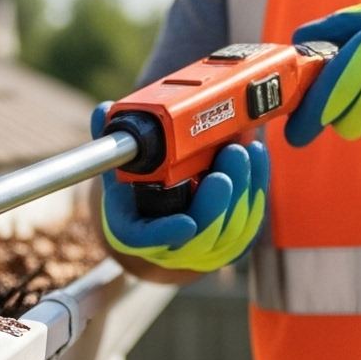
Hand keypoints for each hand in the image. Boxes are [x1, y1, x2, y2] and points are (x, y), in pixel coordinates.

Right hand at [94, 104, 268, 270]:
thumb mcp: (122, 162)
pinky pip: (250, 222)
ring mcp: (202, 247)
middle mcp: (168, 246)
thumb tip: (104, 112)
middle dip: (218, 200)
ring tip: (242, 150)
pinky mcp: (231, 240)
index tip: (187, 221)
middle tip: (227, 158)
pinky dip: (256, 188)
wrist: (164, 202)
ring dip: (243, 189)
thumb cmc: (139, 185)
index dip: (166, 234)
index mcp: (133, 230)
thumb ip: (114, 137)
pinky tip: (255, 157)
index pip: (144, 240)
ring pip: (231, 230)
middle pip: (200, 236)